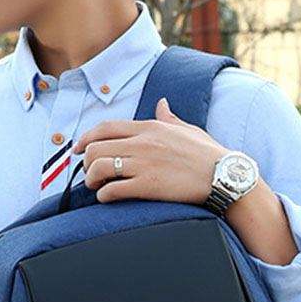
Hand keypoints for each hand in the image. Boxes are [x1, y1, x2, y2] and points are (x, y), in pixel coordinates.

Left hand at [72, 97, 231, 204]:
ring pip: (99, 167)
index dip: (85, 138)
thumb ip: (169, 117)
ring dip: (91, 179)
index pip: (106, 128)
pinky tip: (107, 198)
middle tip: (89, 174)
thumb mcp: (188, 130)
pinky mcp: (147, 186)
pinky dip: (104, 195)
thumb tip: (162, 103)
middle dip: (86, 162)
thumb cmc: (208, 155)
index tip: (77, 149)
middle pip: (96, 148)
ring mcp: (144, 164)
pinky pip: (112, 189)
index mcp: (150, 127)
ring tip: (96, 187)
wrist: (224, 176)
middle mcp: (143, 143)